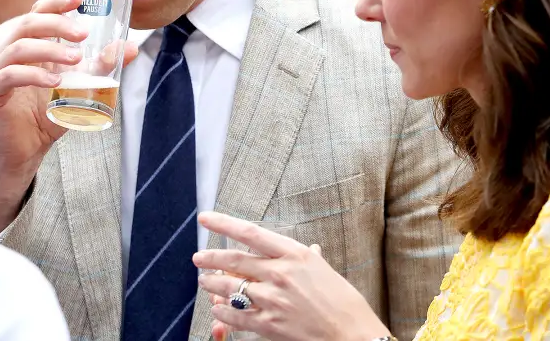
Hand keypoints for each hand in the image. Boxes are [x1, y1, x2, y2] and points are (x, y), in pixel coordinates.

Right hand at [0, 0, 136, 234]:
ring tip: (76, 58)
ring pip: (19, 47)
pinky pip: (9, 76)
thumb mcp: (81, 86)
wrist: (27, 149)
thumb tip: (131, 47)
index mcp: (29, 44)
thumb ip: (101, 66)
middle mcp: (8, 51)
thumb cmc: (50, 112)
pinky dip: (34, 75)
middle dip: (57, 24)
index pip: (37, 12)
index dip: (56, 2)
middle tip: (83, 33)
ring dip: (49, 49)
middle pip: (27, 23)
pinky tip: (55, 80)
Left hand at [193, 212, 390, 340]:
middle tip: (198, 257)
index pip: (250, 233)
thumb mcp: (325, 270)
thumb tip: (310, 249)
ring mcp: (272, 299)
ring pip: (230, 287)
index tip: (206, 218)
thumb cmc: (342, 301)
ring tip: (204, 281)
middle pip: (233, 260)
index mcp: (293, 254)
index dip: (224, 223)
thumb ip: (309, 258)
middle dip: (210, 258)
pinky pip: (236, 315)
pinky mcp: (269, 324)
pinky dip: (222, 311)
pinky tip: (218, 308)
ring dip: (212, 284)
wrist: (351, 334)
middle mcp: (279, 273)